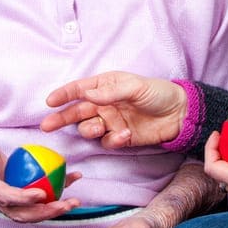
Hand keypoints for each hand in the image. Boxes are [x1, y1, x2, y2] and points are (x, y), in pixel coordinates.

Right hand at [0, 133, 82, 222]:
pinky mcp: (17, 192)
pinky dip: (56, 188)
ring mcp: (7, 199)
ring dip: (54, 208)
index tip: (42, 195)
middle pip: (22, 213)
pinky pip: (38, 194)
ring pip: (32, 209)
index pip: (6, 198)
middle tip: (66, 205)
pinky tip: (74, 177)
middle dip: (45, 213)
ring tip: (75, 202)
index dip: (23, 199)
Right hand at [41, 71, 186, 148]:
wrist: (179, 114)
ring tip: (103, 127)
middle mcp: (104, 104)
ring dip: (91, 129)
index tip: (50, 101)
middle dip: (61, 118)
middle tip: (48, 125)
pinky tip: (126, 134)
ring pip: (89, 128)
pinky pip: (107, 141)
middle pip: (77, 112)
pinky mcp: (120, 137)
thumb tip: (87, 94)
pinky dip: (113, 139)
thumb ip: (111, 91)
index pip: (80, 89)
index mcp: (106, 86)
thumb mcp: (136, 87)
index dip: (64, 94)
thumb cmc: (158, 93)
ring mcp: (111, 121)